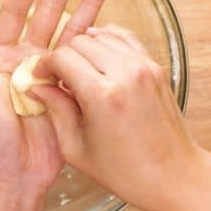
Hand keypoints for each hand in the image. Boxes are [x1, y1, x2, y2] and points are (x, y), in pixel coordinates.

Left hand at [0, 0, 111, 190]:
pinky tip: (109, 22)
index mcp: (0, 59)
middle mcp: (27, 60)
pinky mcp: (70, 91)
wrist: (12, 175)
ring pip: (71, 31)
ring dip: (87, 5)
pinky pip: (85, 62)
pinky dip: (97, 41)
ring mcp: (50, 74)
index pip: (15, 14)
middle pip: (47, 13)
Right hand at [33, 24, 199, 208]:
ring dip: (84, 48)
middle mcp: (125, 73)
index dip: (45, 65)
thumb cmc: (124, 171)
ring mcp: (144, 66)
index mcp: (102, 95)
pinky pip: (125, 38)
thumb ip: (55, 110)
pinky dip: (107, 41)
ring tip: (78, 71)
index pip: (62, 58)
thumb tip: (37, 87)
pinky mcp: (155, 66)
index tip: (40, 77)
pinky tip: (97, 56)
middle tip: (57, 77)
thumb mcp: (76, 148)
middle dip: (63, 56)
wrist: (173, 175)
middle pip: (80, 42)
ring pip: (102, 35)